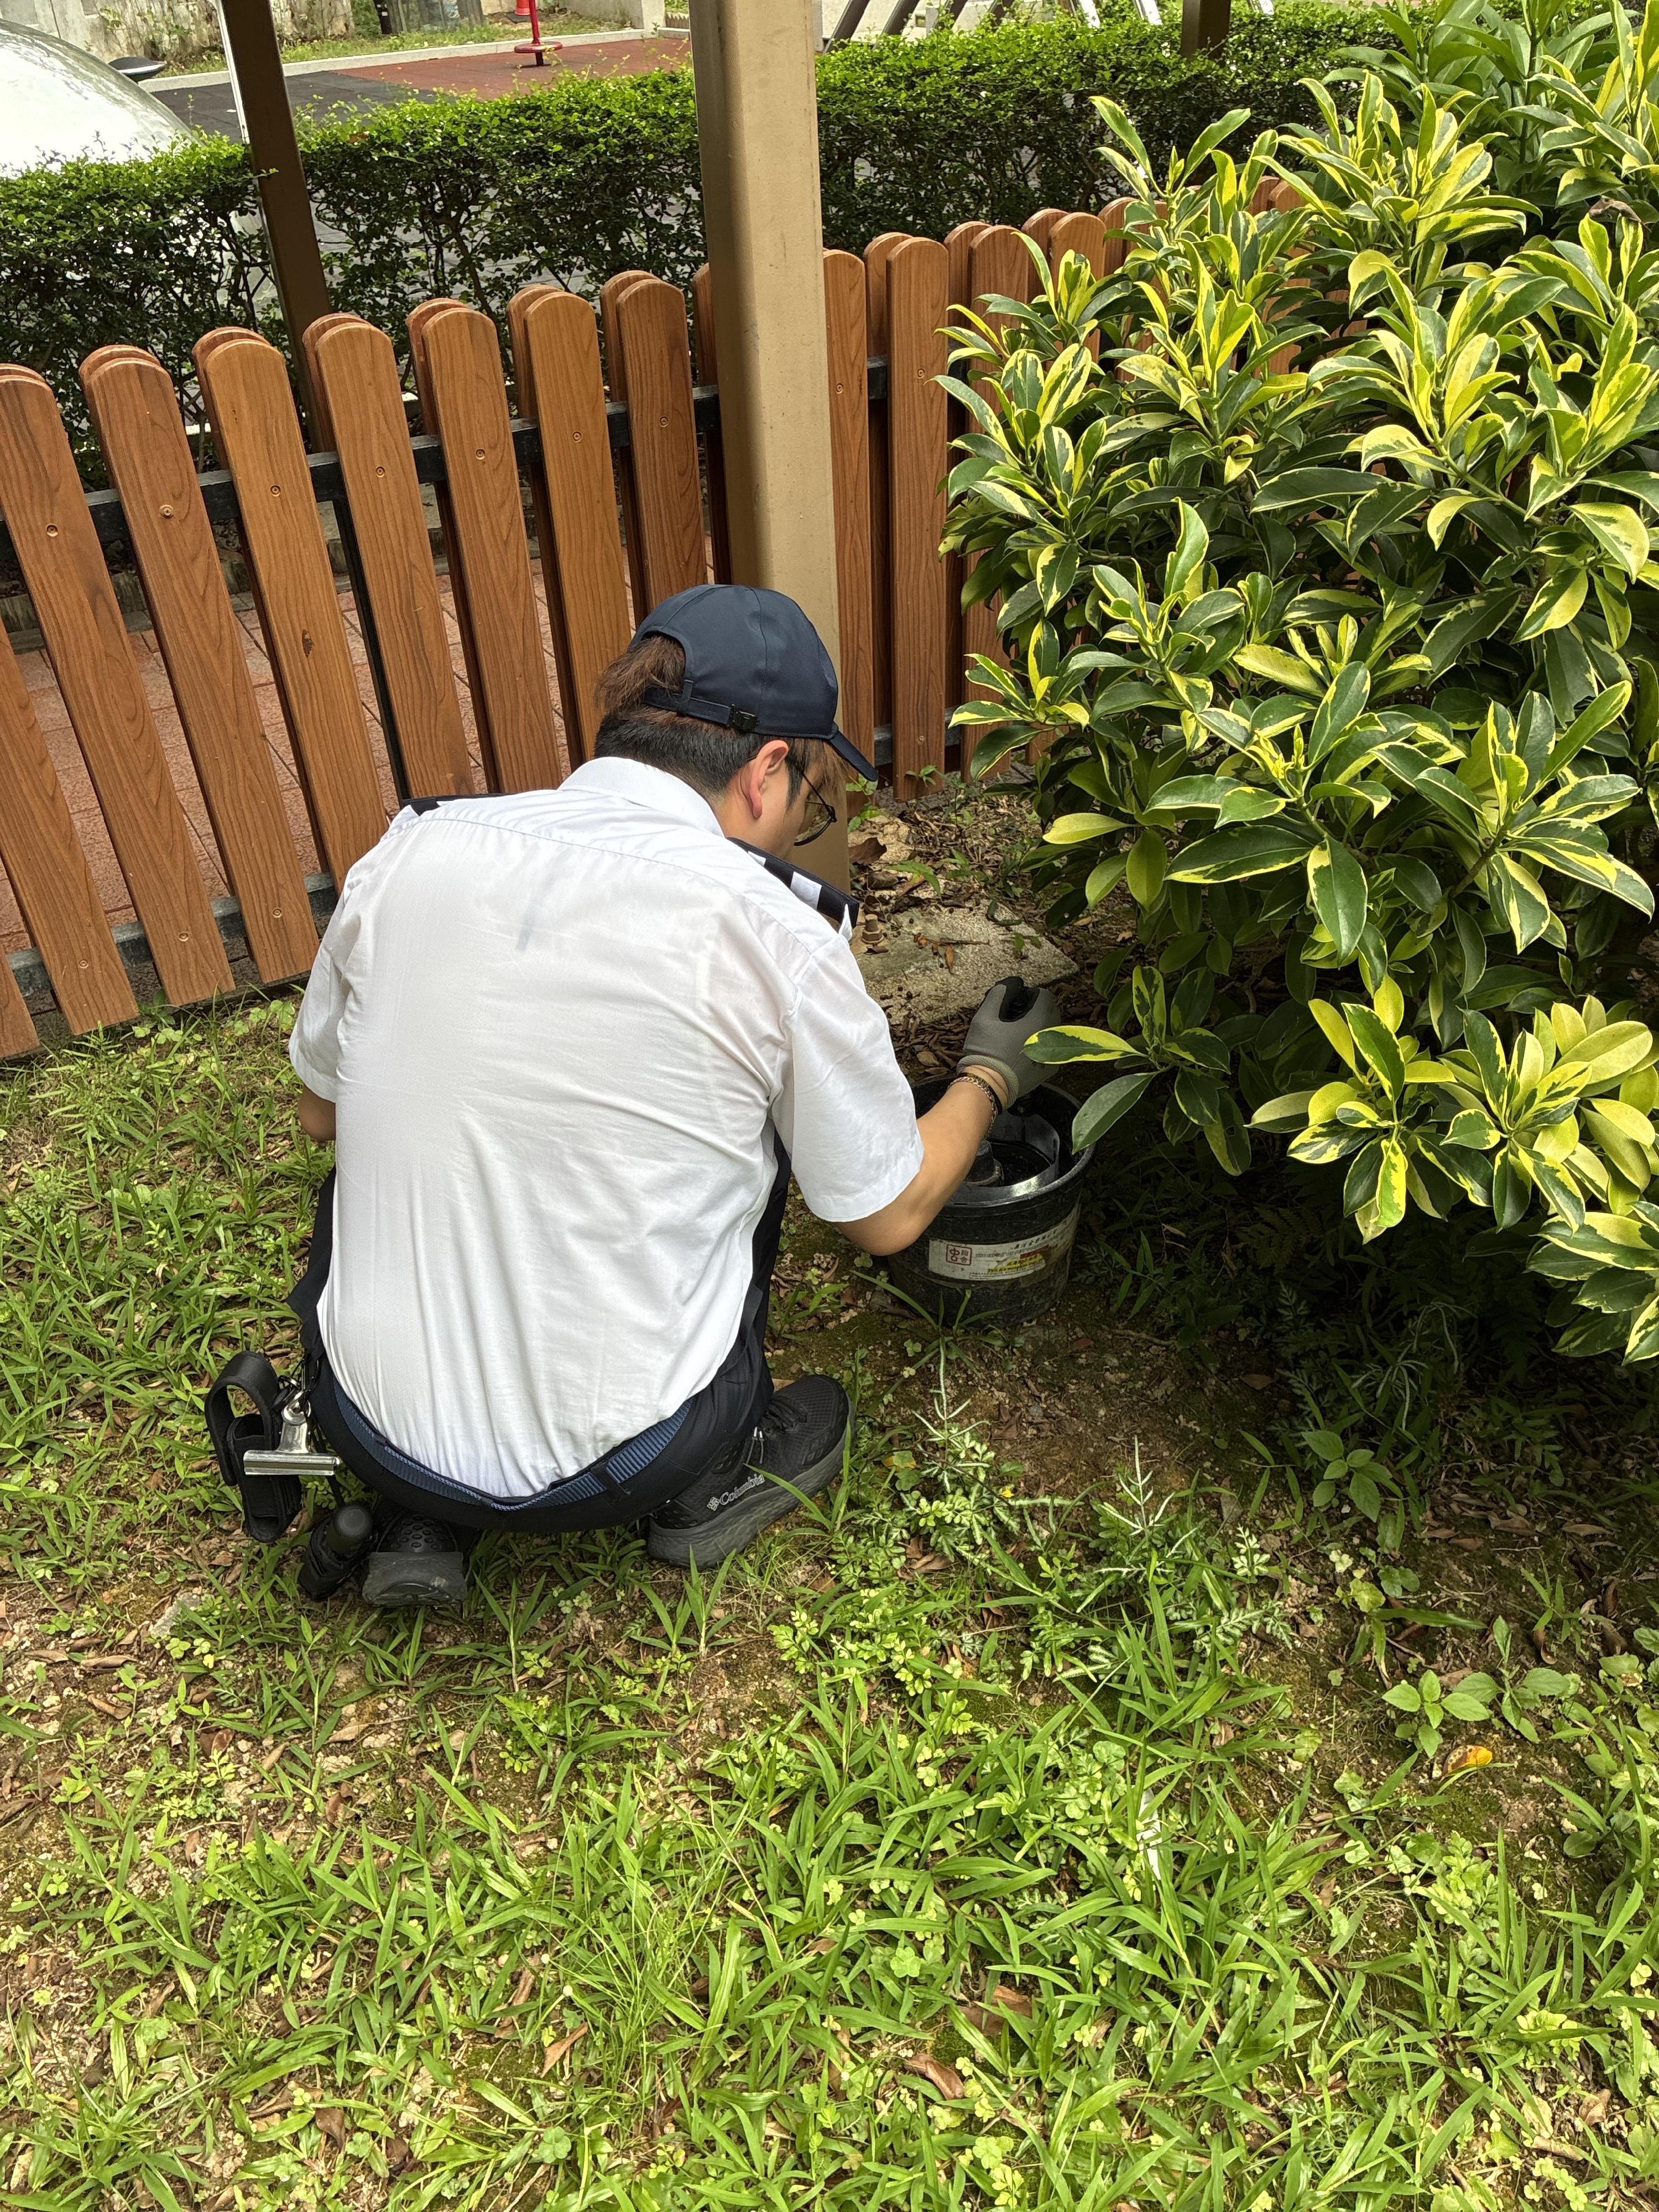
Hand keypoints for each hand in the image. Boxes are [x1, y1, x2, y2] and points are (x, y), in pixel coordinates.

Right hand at [959, 975, 1059, 1102]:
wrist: (988, 1085)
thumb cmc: (985, 1050)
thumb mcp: (984, 1017)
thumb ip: (999, 995)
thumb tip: (1010, 984)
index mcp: (1038, 1021)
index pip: (1046, 996)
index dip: (1033, 993)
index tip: (1020, 999)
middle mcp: (1051, 1037)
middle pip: (1053, 1012)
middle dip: (1040, 1008)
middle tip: (1021, 1012)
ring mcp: (1052, 1055)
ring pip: (1054, 1032)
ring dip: (1043, 1026)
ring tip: (1023, 1030)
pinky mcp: (1048, 1070)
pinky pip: (1051, 1051)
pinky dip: (1043, 1045)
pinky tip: (1026, 1048)